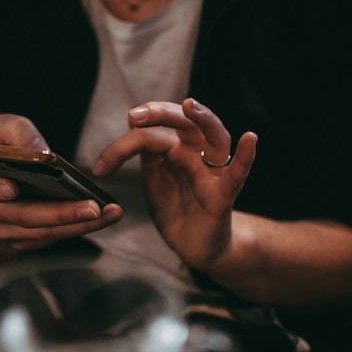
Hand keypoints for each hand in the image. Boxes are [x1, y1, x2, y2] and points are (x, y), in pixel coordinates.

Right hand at [0, 114, 122, 267]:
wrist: (3, 187)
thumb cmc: (5, 154)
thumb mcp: (4, 131)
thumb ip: (17, 132)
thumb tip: (39, 151)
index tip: (12, 188)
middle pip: (25, 216)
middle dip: (61, 213)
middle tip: (92, 207)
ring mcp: (11, 232)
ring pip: (46, 231)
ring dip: (81, 224)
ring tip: (109, 212)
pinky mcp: (31, 241)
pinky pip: (57, 236)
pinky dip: (82, 227)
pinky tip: (105, 216)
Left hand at [92, 98, 256, 271]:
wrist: (193, 245)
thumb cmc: (176, 209)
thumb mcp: (154, 178)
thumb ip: (146, 153)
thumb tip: (132, 121)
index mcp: (175, 149)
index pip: (152, 133)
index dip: (125, 144)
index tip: (101, 165)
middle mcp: (196, 154)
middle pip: (185, 122)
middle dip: (160, 113)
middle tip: (136, 115)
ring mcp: (212, 172)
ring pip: (215, 136)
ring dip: (203, 118)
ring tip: (190, 106)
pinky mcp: (223, 195)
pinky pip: (237, 174)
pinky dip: (244, 157)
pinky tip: (250, 139)